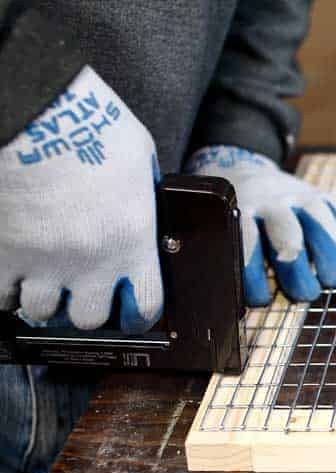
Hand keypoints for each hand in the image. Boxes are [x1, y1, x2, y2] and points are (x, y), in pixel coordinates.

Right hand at [0, 66, 161, 332]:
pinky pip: (0, 295)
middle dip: (85, 308)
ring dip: (42, 297)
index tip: (130, 309)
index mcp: (132, 243)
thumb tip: (146, 205)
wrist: (36, 116)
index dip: (138, 312)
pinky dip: (5, 288)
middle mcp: (89, 262)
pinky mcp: (2, 254)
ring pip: (41, 309)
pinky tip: (11, 271)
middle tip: (79, 291)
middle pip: (88, 318)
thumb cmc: (91, 128)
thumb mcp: (142, 162)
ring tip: (43, 278)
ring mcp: (42, 262)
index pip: (145, 306)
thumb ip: (146, 195)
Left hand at [184, 146, 335, 305]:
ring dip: (328, 251)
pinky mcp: (320, 194)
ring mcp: (297, 194)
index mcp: (236, 211)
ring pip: (316, 217)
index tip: (260, 300)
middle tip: (304, 294)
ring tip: (332, 280)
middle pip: (286, 230)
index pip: (246, 242)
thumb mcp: (218, 233)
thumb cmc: (229, 222)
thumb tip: (228, 308)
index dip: (254, 274)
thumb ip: (224, 261)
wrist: (241, 173)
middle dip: (296, 265)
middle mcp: (268, 200)